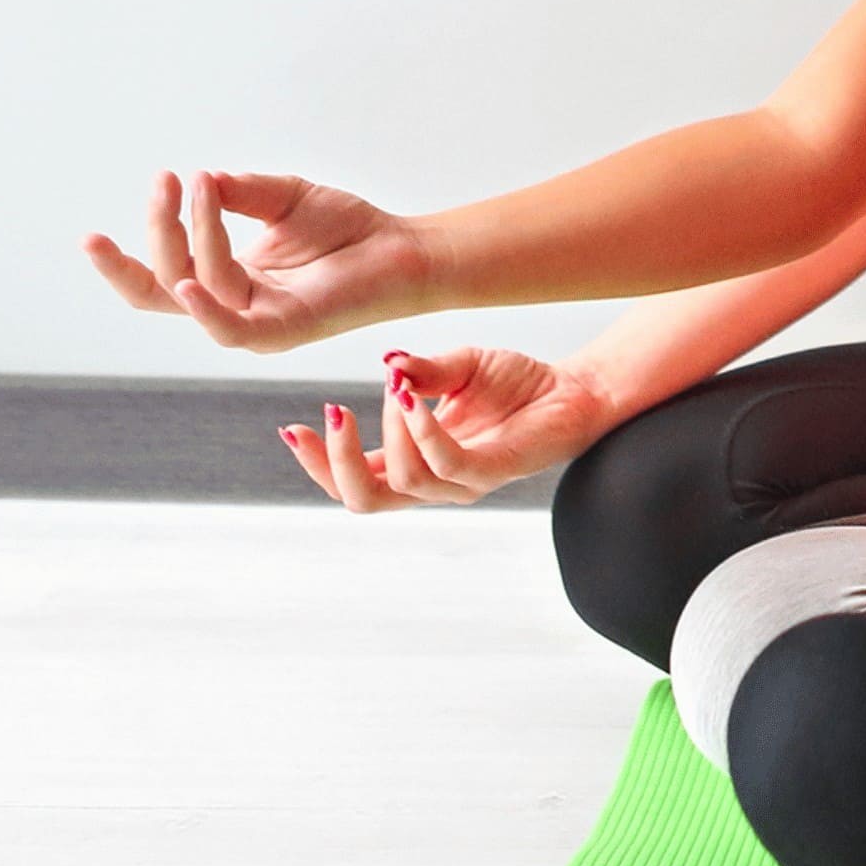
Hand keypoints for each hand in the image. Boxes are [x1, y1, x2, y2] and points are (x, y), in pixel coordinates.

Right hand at [84, 168, 434, 352]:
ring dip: (193, 233)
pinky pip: (230, 330)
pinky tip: (184, 280)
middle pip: (160, 283)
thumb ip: (236, 192)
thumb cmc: (348, 227)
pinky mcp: (282, 333)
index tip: (156, 180)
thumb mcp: (282, 197)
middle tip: (164, 181)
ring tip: (202, 185)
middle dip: (154, 230)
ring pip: (195, 285)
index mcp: (224, 279)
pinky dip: (204, 308)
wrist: (406, 247)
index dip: (139, 238)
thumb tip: (196, 178)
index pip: (160, 270)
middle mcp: (230, 306)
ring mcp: (253, 324)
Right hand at [281, 347, 616, 511]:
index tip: (290, 429)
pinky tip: (411, 400)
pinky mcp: (493, 473)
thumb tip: (386, 365)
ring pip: (401, 483)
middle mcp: (433, 480)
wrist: (574, 387)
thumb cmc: (516, 382)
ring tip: (395, 390)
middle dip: (334, 464)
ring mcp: (463, 482)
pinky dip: (421, 433)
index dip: (318, 463)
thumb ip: (419, 371)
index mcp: (413, 461)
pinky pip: (446, 466)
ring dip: (386, 433)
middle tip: (331, 414)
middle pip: (362, 500)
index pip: (352, 480)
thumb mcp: (458, 366)